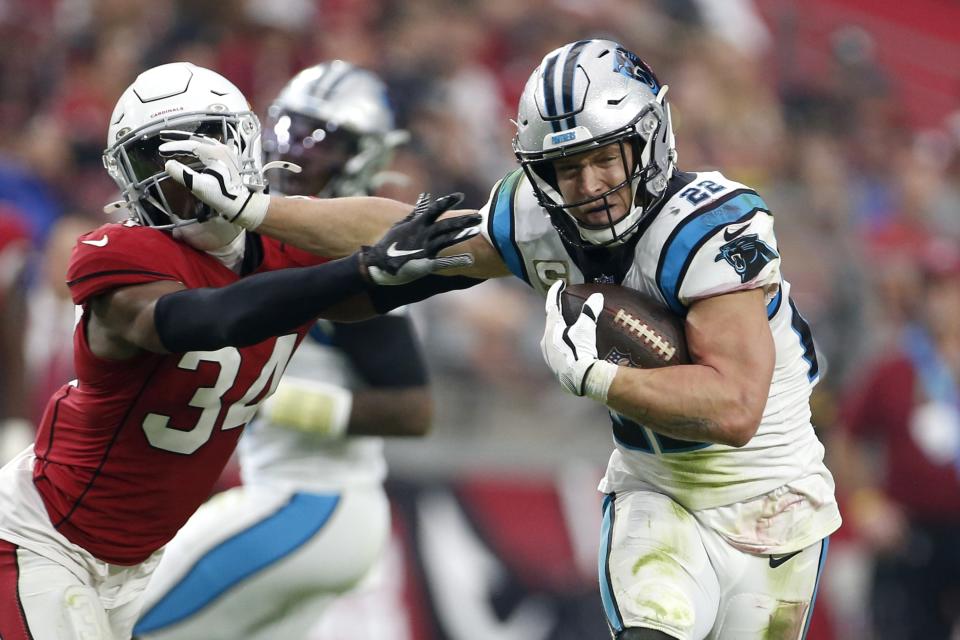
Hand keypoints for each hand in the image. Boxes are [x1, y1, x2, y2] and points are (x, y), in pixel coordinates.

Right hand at [159, 132, 288, 229]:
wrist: (243, 204)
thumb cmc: (223, 196)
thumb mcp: (201, 187)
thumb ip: (183, 175)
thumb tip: (168, 164)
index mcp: (215, 153)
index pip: (190, 145)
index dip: (174, 146)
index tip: (161, 149)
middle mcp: (222, 149)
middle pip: (196, 139)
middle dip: (179, 139)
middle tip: (163, 137)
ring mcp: (227, 153)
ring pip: (203, 142)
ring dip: (188, 142)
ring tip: (175, 143)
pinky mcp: (229, 159)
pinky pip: (210, 147)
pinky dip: (198, 147)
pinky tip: (193, 151)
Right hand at [359, 192, 480, 284]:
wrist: (377, 266)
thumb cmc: (390, 245)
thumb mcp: (401, 226)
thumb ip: (416, 212)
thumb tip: (425, 197)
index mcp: (417, 225)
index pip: (434, 209)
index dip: (447, 202)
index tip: (459, 196)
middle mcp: (422, 235)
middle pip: (446, 225)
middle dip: (463, 221)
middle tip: (479, 216)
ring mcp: (424, 249)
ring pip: (447, 240)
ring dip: (462, 235)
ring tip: (476, 231)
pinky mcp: (425, 264)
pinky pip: (444, 262)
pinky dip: (457, 261)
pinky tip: (470, 260)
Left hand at [540, 281, 617, 400]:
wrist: (579, 378)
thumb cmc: (580, 351)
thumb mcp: (586, 329)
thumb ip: (590, 311)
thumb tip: (597, 296)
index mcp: (551, 328)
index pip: (551, 305)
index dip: (555, 293)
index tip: (559, 284)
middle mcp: (545, 340)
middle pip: (550, 322)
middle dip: (556, 314)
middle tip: (564, 307)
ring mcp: (547, 355)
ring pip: (552, 337)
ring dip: (558, 331)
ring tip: (568, 328)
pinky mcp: (553, 365)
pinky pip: (555, 349)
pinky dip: (561, 343)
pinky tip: (568, 347)